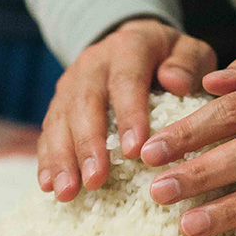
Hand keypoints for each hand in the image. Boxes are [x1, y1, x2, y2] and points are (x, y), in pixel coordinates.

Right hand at [38, 18, 215, 200]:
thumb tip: (176, 82)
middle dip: (88, 145)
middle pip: (85, 103)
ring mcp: (71, 83)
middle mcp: (93, 64)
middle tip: (96, 180)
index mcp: (128, 48)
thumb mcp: (189, 51)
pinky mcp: (58, 104)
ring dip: (62, 158)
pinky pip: (48, 131)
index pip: (126, 81)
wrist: (133, 44)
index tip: (134, 151)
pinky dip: (47, 159)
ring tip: (67, 192)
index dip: (128, 116)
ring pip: (60, 120)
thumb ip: (189, 64)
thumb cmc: (170, 58)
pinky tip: (48, 186)